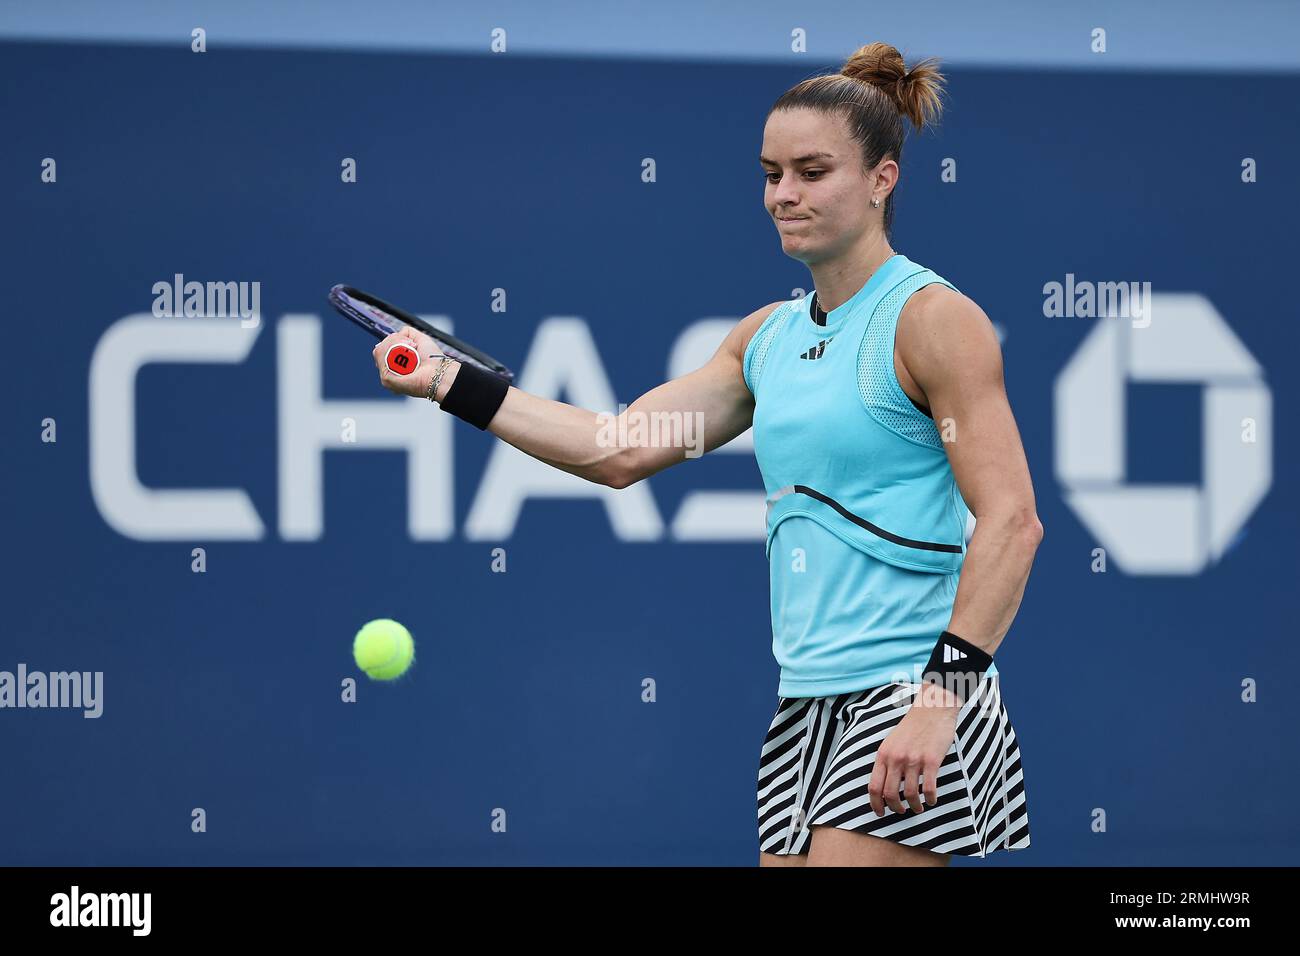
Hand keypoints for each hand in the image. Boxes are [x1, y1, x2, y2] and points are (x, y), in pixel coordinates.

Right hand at [372, 326, 444, 398]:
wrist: (439, 372)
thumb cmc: (433, 360)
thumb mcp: (420, 339)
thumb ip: (408, 332)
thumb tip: (397, 332)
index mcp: (394, 365)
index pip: (381, 349)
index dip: (392, 341)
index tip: (408, 342)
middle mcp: (389, 372)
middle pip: (378, 349)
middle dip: (394, 341)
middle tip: (412, 346)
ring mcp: (387, 376)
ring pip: (379, 351)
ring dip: (396, 344)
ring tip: (411, 350)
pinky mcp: (387, 379)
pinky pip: (382, 358)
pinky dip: (394, 350)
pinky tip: (407, 355)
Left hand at [867, 683, 960, 816]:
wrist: (931, 709)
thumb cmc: (913, 727)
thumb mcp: (892, 742)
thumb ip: (887, 761)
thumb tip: (885, 786)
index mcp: (883, 754)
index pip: (874, 787)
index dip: (876, 804)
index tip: (880, 812)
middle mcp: (896, 758)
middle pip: (890, 794)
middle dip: (895, 808)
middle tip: (902, 811)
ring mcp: (913, 760)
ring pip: (910, 794)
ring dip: (915, 806)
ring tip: (919, 807)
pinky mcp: (931, 760)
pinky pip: (930, 789)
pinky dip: (931, 799)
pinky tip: (932, 800)